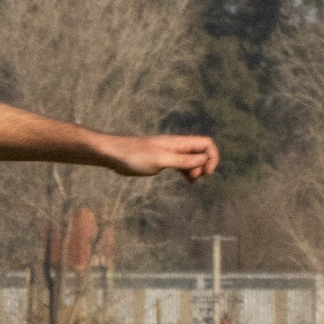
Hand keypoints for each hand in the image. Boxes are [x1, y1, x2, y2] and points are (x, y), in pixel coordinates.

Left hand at [98, 133, 219, 182]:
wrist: (112, 155)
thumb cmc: (134, 156)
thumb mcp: (160, 160)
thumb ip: (182, 160)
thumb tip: (204, 160)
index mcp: (178, 143)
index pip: (206, 143)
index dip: (212, 157)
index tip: (206, 172)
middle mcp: (176, 146)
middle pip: (201, 152)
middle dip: (204, 165)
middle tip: (194, 177)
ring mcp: (169, 153)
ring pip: (192, 159)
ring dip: (196, 169)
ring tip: (191, 181)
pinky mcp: (161, 160)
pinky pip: (181, 164)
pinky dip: (187, 171)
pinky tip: (187, 181)